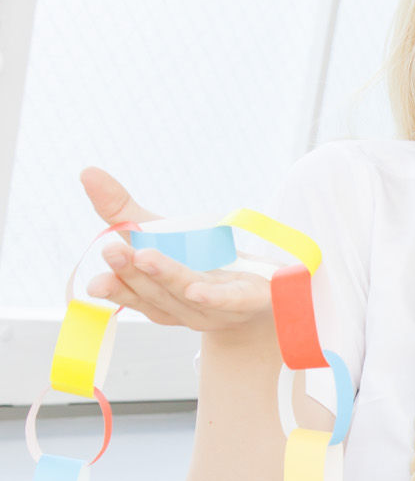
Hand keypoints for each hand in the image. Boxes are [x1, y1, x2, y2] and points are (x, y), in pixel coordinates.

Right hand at [80, 166, 275, 336]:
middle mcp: (184, 308)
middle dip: (134, 274)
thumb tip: (86, 171)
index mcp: (159, 298)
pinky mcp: (250, 300)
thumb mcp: (162, 233)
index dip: (115, 289)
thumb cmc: (203, 262)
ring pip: (188, 294)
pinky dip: (214, 296)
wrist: (263, 288)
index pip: (133, 296)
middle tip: (113, 251)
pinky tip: (198, 290)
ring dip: (166, 277)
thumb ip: (122, 210)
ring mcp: (217, 309)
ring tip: (145, 257)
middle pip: (157, 293)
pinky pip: (231, 300)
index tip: (94, 283)